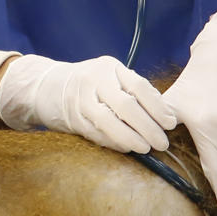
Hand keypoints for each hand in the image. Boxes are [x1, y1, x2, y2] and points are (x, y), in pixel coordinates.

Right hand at [0, 54, 176, 152]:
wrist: (45, 87)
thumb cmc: (89, 84)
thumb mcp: (110, 76)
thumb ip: (133, 90)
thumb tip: (165, 115)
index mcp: (110, 68)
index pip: (139, 86)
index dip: (158, 106)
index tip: (171, 123)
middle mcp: (94, 81)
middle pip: (126, 106)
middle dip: (148, 127)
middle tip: (162, 143)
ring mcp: (81, 100)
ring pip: (110, 122)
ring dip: (131, 139)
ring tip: (146, 148)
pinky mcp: (73, 118)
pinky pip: (97, 134)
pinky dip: (115, 143)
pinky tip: (127, 148)